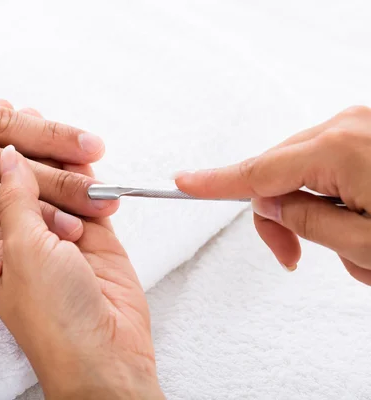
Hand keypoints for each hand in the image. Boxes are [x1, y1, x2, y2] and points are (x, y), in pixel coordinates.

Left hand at [0, 145, 162, 398]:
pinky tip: (86, 154)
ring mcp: (61, 238)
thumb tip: (5, 156)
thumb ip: (16, 201)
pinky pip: (91, 200)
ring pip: (57, 186)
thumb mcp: (23, 250)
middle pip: (22, 182)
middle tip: (22, 111)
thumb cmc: (50, 313)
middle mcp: (24, 238)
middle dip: (23, 148)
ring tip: (50, 123)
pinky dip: (90, 178)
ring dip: (56, 158)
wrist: (103, 354)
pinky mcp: (96, 241)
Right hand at [176, 106, 370, 284]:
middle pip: (277, 172)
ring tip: (354, 243)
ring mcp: (361, 126)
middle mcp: (347, 127)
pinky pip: (328, 166)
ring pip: (302, 172)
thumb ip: (307, 222)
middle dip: (279, 214)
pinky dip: (333, 196)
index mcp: (340, 149)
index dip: (216, 183)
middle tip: (291, 255)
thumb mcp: (365, 245)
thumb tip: (271, 205)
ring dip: (313, 210)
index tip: (185, 182)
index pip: (257, 172)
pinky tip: (362, 216)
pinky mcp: (368, 134)